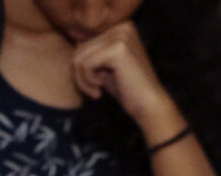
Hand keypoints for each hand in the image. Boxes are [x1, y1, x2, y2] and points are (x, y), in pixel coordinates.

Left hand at [72, 22, 182, 142]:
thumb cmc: (125, 87)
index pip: (83, 44)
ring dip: (82, 79)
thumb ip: (91, 54)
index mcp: (121, 27)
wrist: (147, 102)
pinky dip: (87, 81)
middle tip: (93, 90)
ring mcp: (121, 36)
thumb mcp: (104, 66)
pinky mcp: (118, 49)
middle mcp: (122, 27)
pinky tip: (100, 89)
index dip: (81, 67)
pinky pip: (85, 64)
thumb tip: (73, 45)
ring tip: (96, 90)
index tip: (94, 83)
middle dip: (80, 74)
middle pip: (79, 50)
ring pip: (79, 57)